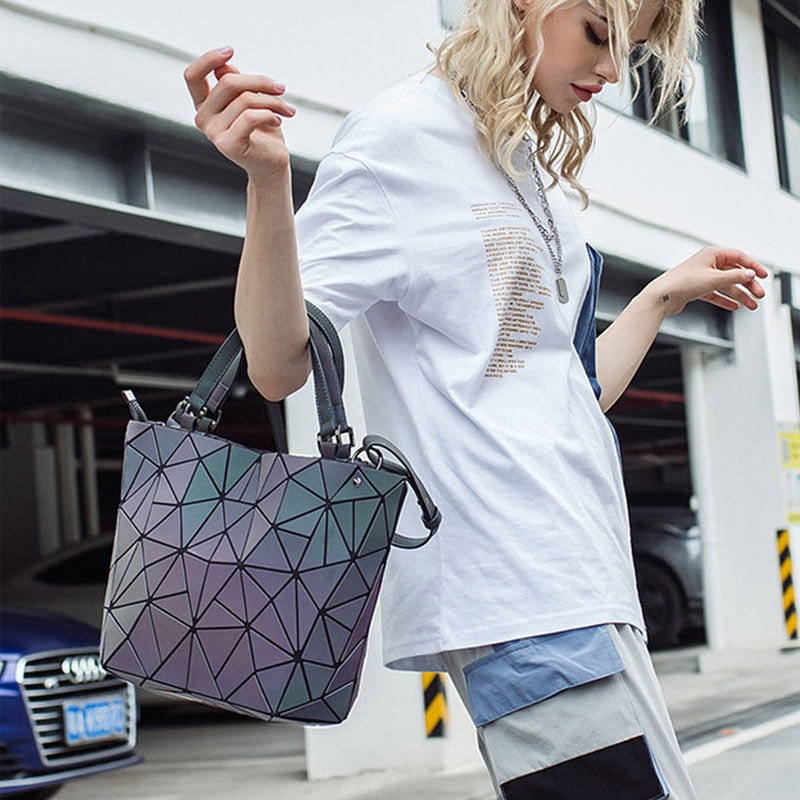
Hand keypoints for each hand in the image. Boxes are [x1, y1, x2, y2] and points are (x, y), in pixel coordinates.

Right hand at [184, 47, 296, 183]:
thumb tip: (224, 66)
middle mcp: (204, 119)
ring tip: (286, 109)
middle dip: (260, 81)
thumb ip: (236, 85)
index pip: (193, 76)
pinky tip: (279, 120)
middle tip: (281, 88)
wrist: (272, 166)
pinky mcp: (229, 145)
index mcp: (205, 105)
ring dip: (273, 100)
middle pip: (228, 83)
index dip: (208, 59)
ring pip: (245, 99)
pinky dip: (270, 114)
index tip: (230, 50)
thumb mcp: (250, 101)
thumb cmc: (262, 132)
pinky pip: (251, 117)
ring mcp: (213, 133)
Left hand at [647, 246, 767, 315]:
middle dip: (748, 284)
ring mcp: (702, 277)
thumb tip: (750, 274)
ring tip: (752, 305)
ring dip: (740, 295)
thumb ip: (735, 276)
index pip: (738, 257)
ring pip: (726, 285)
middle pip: (734, 272)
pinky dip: (725, 300)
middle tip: (759, 294)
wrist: (662, 297)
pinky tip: (735, 306)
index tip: (764, 275)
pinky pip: (715, 294)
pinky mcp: (696, 289)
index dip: (753, 266)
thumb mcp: (714, 279)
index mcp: (711, 254)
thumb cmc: (683, 283)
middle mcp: (707, 263)